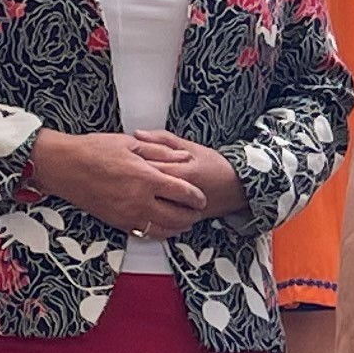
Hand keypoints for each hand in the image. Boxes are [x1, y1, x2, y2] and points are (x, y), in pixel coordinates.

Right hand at [25, 128, 206, 232]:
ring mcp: (127, 215)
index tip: (202, 197)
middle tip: (197, 211)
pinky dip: (158, 232)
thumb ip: (161, 152)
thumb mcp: (131, 143)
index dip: (197, 197)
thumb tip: (185, 158)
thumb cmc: (94, 150)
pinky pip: (144, 234)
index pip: (183, 193)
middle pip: (178, 216)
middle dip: (192, 215)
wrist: (63, 166)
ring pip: (163, 230)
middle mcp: (139, 201)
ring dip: (177, 227)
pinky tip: (162, 226)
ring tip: (184, 221)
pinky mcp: (116, 222)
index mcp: (145, 178)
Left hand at [125, 130, 247, 220]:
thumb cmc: (214, 165)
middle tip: (115, 178)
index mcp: (179, 170)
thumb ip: (163, 139)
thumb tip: (138, 134)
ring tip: (123, 193)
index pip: (147, 167)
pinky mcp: (181, 219)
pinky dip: (146, 213)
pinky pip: (160, 218)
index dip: (130, 163)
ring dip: (136, 199)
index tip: (118, 160)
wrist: (238, 187)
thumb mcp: (190, 147)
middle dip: (129, 182)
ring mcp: (179, 207)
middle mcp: (178, 192)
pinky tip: (137, 209)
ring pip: (151, 205)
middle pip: (146, 188)